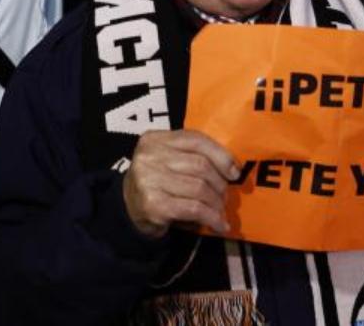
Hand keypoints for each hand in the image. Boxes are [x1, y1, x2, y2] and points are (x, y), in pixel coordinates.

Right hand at [122, 129, 239, 238]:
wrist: (129, 211)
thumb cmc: (157, 183)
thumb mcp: (169, 161)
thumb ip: (193, 156)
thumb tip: (233, 168)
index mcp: (154, 139)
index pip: (195, 139)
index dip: (220, 155)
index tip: (234, 171)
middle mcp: (148, 156)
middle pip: (200, 165)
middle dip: (220, 183)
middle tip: (225, 196)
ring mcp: (148, 180)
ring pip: (199, 188)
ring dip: (217, 203)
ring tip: (221, 211)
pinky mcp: (153, 204)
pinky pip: (194, 208)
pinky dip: (212, 217)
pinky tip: (219, 225)